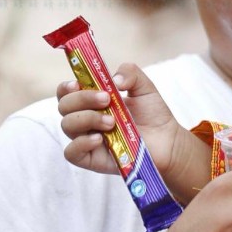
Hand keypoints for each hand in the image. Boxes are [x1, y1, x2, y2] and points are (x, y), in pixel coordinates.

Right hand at [57, 63, 204, 197]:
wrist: (167, 140)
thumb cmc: (152, 114)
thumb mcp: (144, 87)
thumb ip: (130, 73)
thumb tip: (114, 80)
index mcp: (92, 101)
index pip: (66, 92)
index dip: (66, 87)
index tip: (77, 83)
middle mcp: (85, 119)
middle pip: (64, 106)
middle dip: (82, 98)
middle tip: (106, 99)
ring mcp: (86, 138)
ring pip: (67, 126)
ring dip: (87, 118)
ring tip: (112, 121)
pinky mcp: (91, 158)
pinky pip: (71, 152)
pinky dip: (81, 143)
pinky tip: (100, 139)